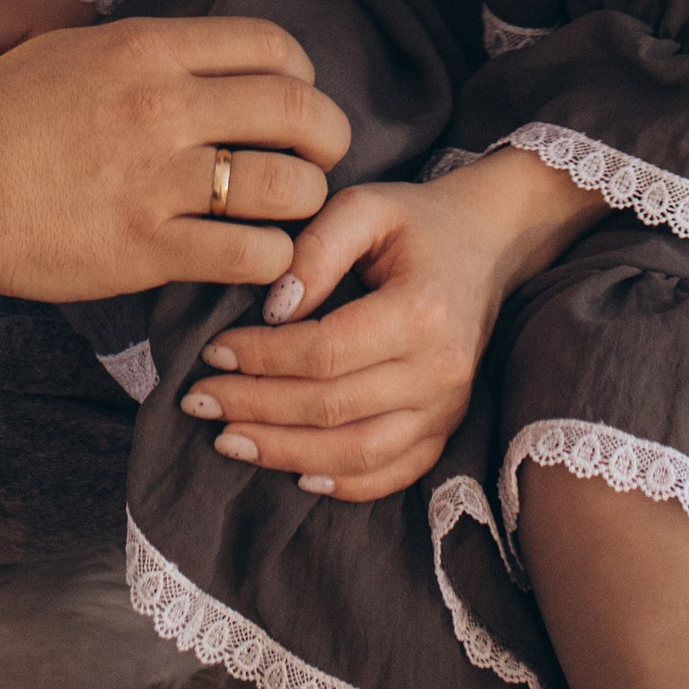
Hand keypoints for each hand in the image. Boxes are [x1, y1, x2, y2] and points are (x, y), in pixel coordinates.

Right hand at [0, 16, 351, 303]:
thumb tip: (210, 62)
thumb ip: (149, 53)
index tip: (298, 99)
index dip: (303, 75)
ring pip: (285, 186)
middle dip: (328, 135)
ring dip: (306, 200)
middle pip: (296, 109)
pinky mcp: (146, 248)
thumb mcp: (77, 50)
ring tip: (292, 211)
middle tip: (322, 156)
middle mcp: (163, 105)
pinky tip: (258, 258)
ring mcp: (157, 179)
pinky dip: (271, 258)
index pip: (271, 46)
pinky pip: (247, 254)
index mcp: (148, 48)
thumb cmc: (4, 111)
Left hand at [179, 150, 603, 503]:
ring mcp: (447, 408)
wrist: (489, 244)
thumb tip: (273, 307)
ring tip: (228, 439)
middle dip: (256, 408)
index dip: (262, 358)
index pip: (325, 352)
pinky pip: (393, 474)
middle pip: (333, 408)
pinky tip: (296, 473)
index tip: (212, 350)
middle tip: (199, 401)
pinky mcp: (447, 429)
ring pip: (358, 453)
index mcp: (421, 310)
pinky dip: (343, 483)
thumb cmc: (416, 221)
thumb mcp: (366, 205)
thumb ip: (317, 246)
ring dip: (286, 453)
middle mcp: (440, 370)